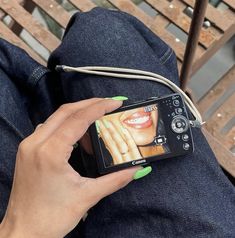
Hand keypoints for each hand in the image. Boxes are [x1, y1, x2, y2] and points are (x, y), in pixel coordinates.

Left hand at [0, 98, 141, 237]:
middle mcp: (35, 143)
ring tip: (98, 116)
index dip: (99, 107)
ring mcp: (29, 145)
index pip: (78, 119)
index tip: (114, 102)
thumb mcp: (88, 196)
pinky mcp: (28, 150)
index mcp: (50, 153)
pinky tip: (79, 131)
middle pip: (66, 111)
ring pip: (56, 117)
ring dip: (78, 112)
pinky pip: (50, 127)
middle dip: (90, 104)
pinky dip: (67, 124)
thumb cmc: (50, 218)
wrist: (24, 232)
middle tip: (109, 103)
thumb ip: (115, 180)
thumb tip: (135, 169)